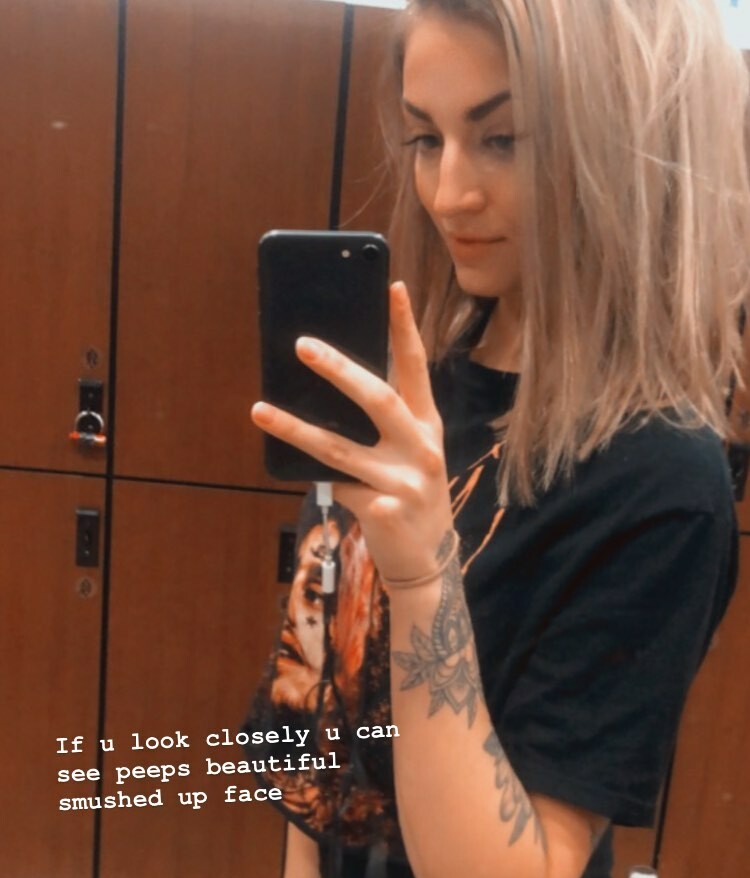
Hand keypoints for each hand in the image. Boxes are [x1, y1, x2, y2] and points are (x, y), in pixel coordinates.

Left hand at [250, 282, 455, 583]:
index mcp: (427, 426)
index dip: (404, 328)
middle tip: (302, 345)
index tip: (393, 288)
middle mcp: (421, 449)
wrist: (426, 563)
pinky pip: (335, 487)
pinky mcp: (383, 511)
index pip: (415, 368)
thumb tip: (328, 384)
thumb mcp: (410, 455)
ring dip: (294, 427)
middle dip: (338, 369)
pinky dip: (317, 480)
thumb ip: (384, 423)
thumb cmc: (409, 497)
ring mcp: (404, 482)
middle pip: (377, 398)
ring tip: (260, 409)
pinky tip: (297, 474)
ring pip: (338, 449)